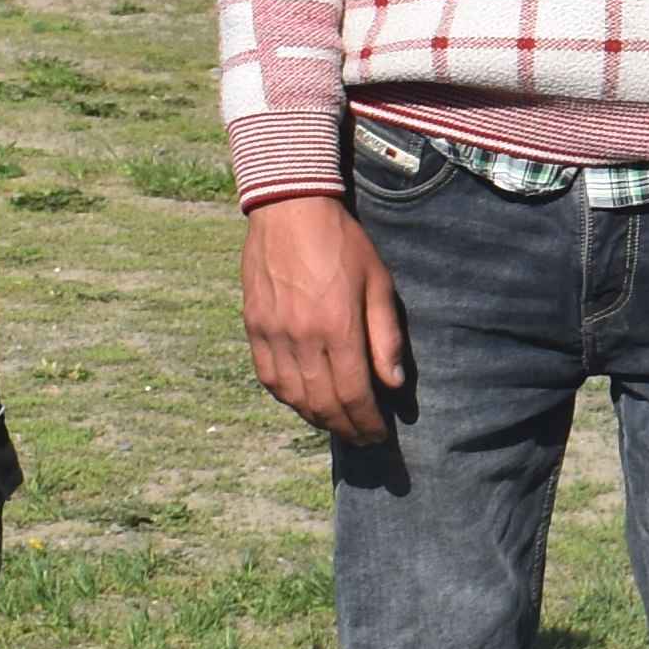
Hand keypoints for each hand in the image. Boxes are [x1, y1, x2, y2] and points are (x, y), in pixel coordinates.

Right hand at [243, 193, 413, 442]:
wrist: (291, 210)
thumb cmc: (344, 244)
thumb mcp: (379, 284)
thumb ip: (386, 337)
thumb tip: (394, 384)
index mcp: (338, 329)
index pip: (354, 395)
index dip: (368, 422)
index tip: (380, 435)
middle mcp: (302, 339)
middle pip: (323, 403)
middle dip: (346, 427)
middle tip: (363, 438)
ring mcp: (273, 335)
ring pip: (294, 396)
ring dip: (317, 418)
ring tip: (337, 425)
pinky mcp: (254, 328)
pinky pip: (269, 377)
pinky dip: (288, 398)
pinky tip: (303, 402)